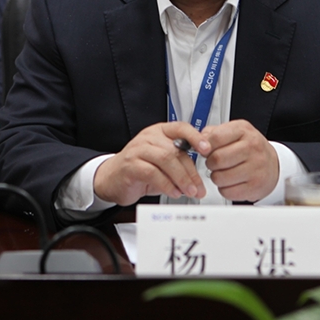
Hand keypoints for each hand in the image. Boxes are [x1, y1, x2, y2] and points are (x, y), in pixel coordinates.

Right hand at [93, 122, 209, 206]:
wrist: (112, 179)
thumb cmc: (140, 170)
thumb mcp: (163, 164)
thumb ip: (180, 164)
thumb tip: (200, 180)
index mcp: (160, 132)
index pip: (181, 128)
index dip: (196, 137)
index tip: (207, 150)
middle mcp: (149, 137)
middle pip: (175, 150)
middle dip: (190, 171)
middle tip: (199, 187)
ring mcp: (138, 149)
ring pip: (165, 159)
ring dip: (180, 178)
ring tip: (188, 191)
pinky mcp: (130, 165)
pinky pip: (152, 173)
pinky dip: (166, 184)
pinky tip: (173, 192)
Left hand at [200, 119, 278, 201]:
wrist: (273, 165)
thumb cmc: (250, 148)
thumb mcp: (235, 132)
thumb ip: (214, 133)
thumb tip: (197, 139)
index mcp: (243, 130)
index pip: (215, 137)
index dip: (205, 146)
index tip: (206, 150)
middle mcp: (252, 147)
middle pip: (217, 159)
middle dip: (210, 163)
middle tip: (214, 163)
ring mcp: (255, 167)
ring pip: (220, 177)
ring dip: (216, 177)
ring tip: (223, 172)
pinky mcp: (255, 186)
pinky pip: (227, 192)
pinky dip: (224, 189)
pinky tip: (231, 182)